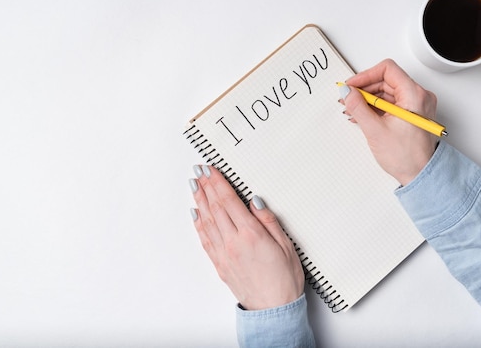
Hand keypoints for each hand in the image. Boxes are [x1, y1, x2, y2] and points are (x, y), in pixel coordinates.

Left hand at [189, 165, 304, 309]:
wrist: (274, 310)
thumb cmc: (284, 280)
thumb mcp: (286, 245)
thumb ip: (268, 221)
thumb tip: (255, 201)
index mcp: (251, 235)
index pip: (229, 201)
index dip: (218, 183)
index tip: (211, 170)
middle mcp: (233, 243)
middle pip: (215, 208)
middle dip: (206, 186)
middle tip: (199, 171)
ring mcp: (224, 254)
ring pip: (207, 221)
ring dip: (199, 201)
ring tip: (194, 186)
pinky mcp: (220, 265)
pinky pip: (205, 240)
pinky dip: (199, 224)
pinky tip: (196, 214)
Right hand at [340, 59, 437, 185]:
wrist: (419, 175)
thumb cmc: (406, 157)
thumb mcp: (375, 130)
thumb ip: (358, 107)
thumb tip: (346, 91)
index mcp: (415, 95)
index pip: (387, 70)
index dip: (365, 75)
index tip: (351, 86)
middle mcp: (419, 96)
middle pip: (386, 80)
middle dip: (364, 89)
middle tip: (347, 98)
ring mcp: (416, 105)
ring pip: (387, 91)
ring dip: (367, 99)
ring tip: (351, 109)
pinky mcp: (411, 113)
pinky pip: (391, 102)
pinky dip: (375, 107)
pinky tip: (361, 115)